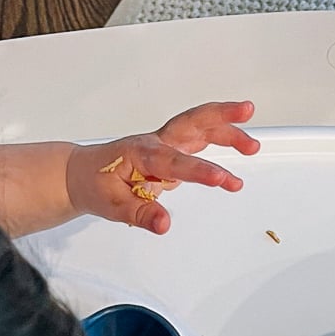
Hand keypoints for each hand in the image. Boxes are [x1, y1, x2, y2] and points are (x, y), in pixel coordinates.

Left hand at [65, 101, 259, 234]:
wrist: (81, 173)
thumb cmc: (94, 184)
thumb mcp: (112, 206)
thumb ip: (141, 214)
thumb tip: (164, 224)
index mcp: (140, 154)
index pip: (174, 162)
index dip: (199, 171)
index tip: (222, 179)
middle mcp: (155, 143)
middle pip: (192, 122)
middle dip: (221, 116)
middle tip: (247, 111)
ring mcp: (164, 143)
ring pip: (199, 127)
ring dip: (227, 129)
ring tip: (253, 145)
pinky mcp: (170, 149)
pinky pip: (197, 137)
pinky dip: (219, 136)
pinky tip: (239, 144)